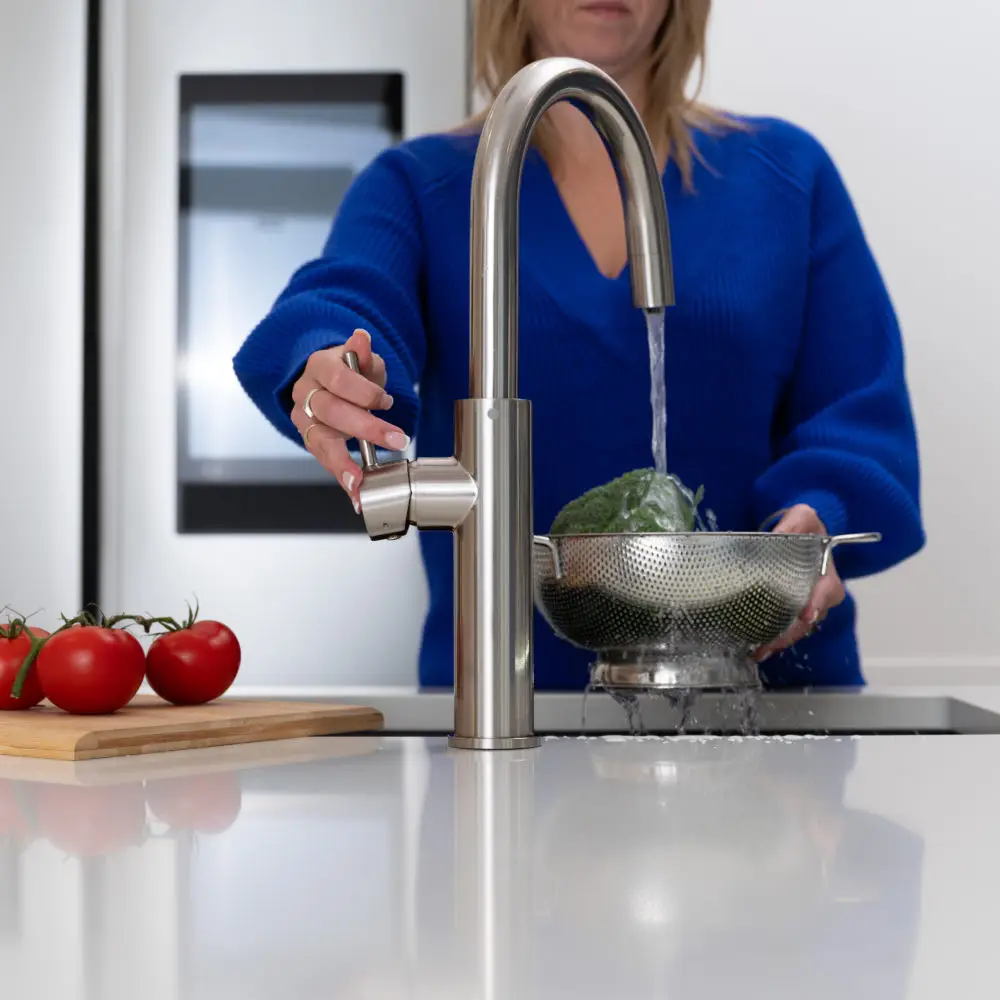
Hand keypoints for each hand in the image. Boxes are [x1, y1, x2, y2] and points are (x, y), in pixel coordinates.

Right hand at [289, 328, 409, 511]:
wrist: (325, 383)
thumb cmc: (348, 372)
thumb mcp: (361, 360)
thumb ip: (363, 355)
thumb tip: (361, 338)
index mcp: (319, 367)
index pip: (338, 380)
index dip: (364, 392)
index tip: (387, 402)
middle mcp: (306, 394)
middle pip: (331, 412)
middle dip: (365, 427)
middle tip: (397, 439)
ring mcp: (305, 420)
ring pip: (320, 442)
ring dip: (342, 464)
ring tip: (359, 484)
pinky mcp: (311, 441)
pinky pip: (325, 461)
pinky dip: (342, 478)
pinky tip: (357, 495)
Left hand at [754, 504, 845, 661]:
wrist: (797, 534)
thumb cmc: (804, 526)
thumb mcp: (803, 516)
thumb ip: (795, 521)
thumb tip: (781, 534)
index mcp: (828, 574)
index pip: (827, 592)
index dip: (816, 604)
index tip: (805, 615)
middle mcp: (819, 595)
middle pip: (809, 619)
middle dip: (791, 633)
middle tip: (771, 644)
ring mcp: (805, 605)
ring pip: (796, 629)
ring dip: (779, 641)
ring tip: (758, 652)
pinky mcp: (791, 609)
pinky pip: (785, 627)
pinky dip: (772, 638)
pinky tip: (754, 647)